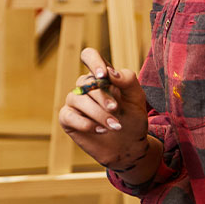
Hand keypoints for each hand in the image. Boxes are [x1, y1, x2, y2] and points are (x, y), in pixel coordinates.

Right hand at [58, 48, 150, 173]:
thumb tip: (110, 73)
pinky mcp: (67, 119)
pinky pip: (69, 116)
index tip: (103, 75)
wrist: (129, 147)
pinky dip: (86, 124)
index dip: (93, 61)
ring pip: (77, 99)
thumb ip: (128, 80)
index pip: (89, 56)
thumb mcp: (137, 98)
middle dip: (103, 98)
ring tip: (115, 126)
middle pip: (85, 82)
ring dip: (98, 113)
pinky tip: (100, 130)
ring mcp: (75, 102)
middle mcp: (85, 87)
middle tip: (117, 110)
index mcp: (101, 76)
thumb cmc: (133, 119)